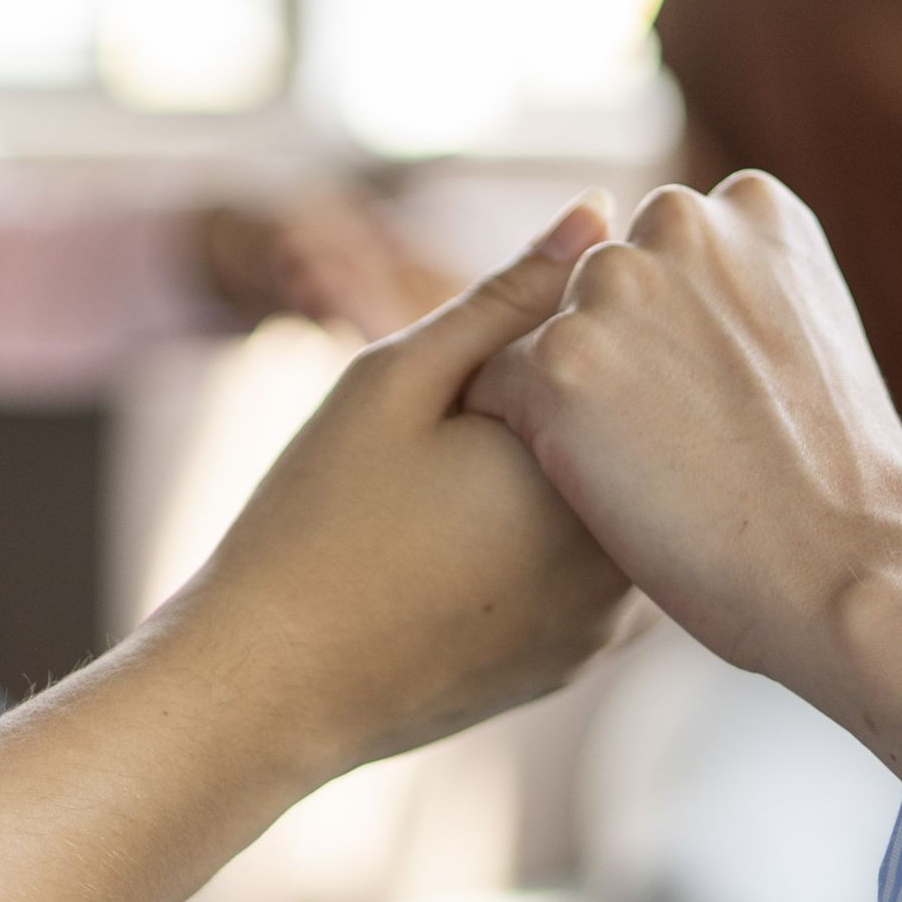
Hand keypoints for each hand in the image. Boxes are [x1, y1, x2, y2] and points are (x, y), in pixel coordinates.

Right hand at [162, 197, 636, 779]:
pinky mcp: (581, 660)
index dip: (548, 330)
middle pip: (632, 431)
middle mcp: (627, 549)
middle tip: (445, 437)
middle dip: (569, 401)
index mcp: (590, 465)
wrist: (269, 691)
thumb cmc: (316, 522)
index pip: (619, 353)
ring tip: (450, 488)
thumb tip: (603, 209)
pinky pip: (598, 570)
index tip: (462, 373)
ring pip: (620, 501)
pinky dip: (553, 541)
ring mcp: (611, 618)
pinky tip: (466, 541)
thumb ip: (509, 293)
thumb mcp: (398, 380)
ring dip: (569, 471)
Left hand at [461, 175, 901, 773]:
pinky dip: (521, 443)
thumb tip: (686, 280)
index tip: (715, 403)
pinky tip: (580, 492)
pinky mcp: (559, 360)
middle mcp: (680, 221)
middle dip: (614, 358)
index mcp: (754, 207)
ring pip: (540, 334)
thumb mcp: (809, 334)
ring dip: (565, 398)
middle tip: (675, 445)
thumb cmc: (837, 478)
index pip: (665, 251)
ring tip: (635, 473)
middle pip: (598, 284)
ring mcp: (616, 286)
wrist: (848, 565)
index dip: (675, 340)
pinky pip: (496, 390)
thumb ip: (742, 286)